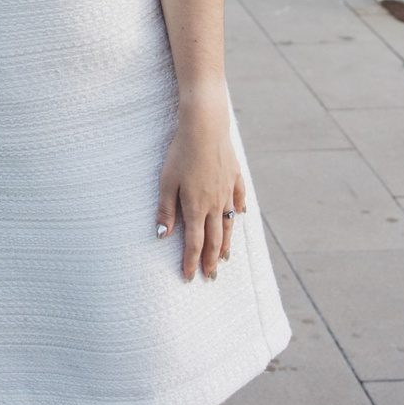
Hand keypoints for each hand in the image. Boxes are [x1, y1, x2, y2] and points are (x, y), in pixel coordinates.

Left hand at [155, 106, 243, 280]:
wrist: (205, 127)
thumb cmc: (181, 153)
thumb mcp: (167, 181)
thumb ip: (166, 209)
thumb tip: (163, 236)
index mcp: (196, 207)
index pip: (195, 243)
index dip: (192, 262)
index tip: (190, 277)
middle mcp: (215, 204)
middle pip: (215, 239)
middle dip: (211, 260)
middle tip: (211, 277)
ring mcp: (228, 190)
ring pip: (229, 223)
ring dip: (226, 243)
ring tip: (225, 257)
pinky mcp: (235, 176)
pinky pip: (239, 198)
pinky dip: (239, 210)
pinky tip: (240, 216)